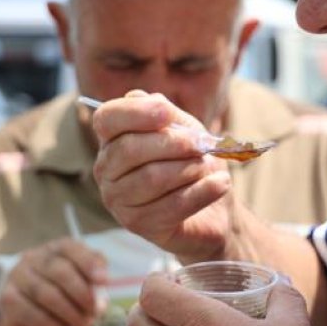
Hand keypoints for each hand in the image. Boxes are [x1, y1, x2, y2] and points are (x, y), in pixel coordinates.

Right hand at [0, 238, 107, 325]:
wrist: (24, 325)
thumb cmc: (60, 300)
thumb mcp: (80, 287)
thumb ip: (93, 285)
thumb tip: (101, 296)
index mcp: (55, 249)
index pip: (71, 248)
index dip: (89, 263)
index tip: (104, 281)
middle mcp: (33, 257)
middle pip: (60, 271)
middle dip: (82, 294)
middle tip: (95, 313)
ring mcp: (17, 276)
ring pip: (47, 294)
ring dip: (70, 314)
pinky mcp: (7, 299)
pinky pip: (32, 313)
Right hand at [92, 92, 233, 260]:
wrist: (212, 206)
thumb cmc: (192, 162)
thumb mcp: (185, 129)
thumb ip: (168, 114)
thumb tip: (150, 101)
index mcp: (112, 139)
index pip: (107, 119)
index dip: (135, 112)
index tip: (166, 112)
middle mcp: (106, 170)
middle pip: (130, 149)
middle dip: (173, 143)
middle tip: (201, 145)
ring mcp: (117, 200)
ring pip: (151, 178)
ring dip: (189, 168)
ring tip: (208, 166)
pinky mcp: (137, 224)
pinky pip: (172, 205)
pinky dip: (203, 191)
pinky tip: (221, 183)